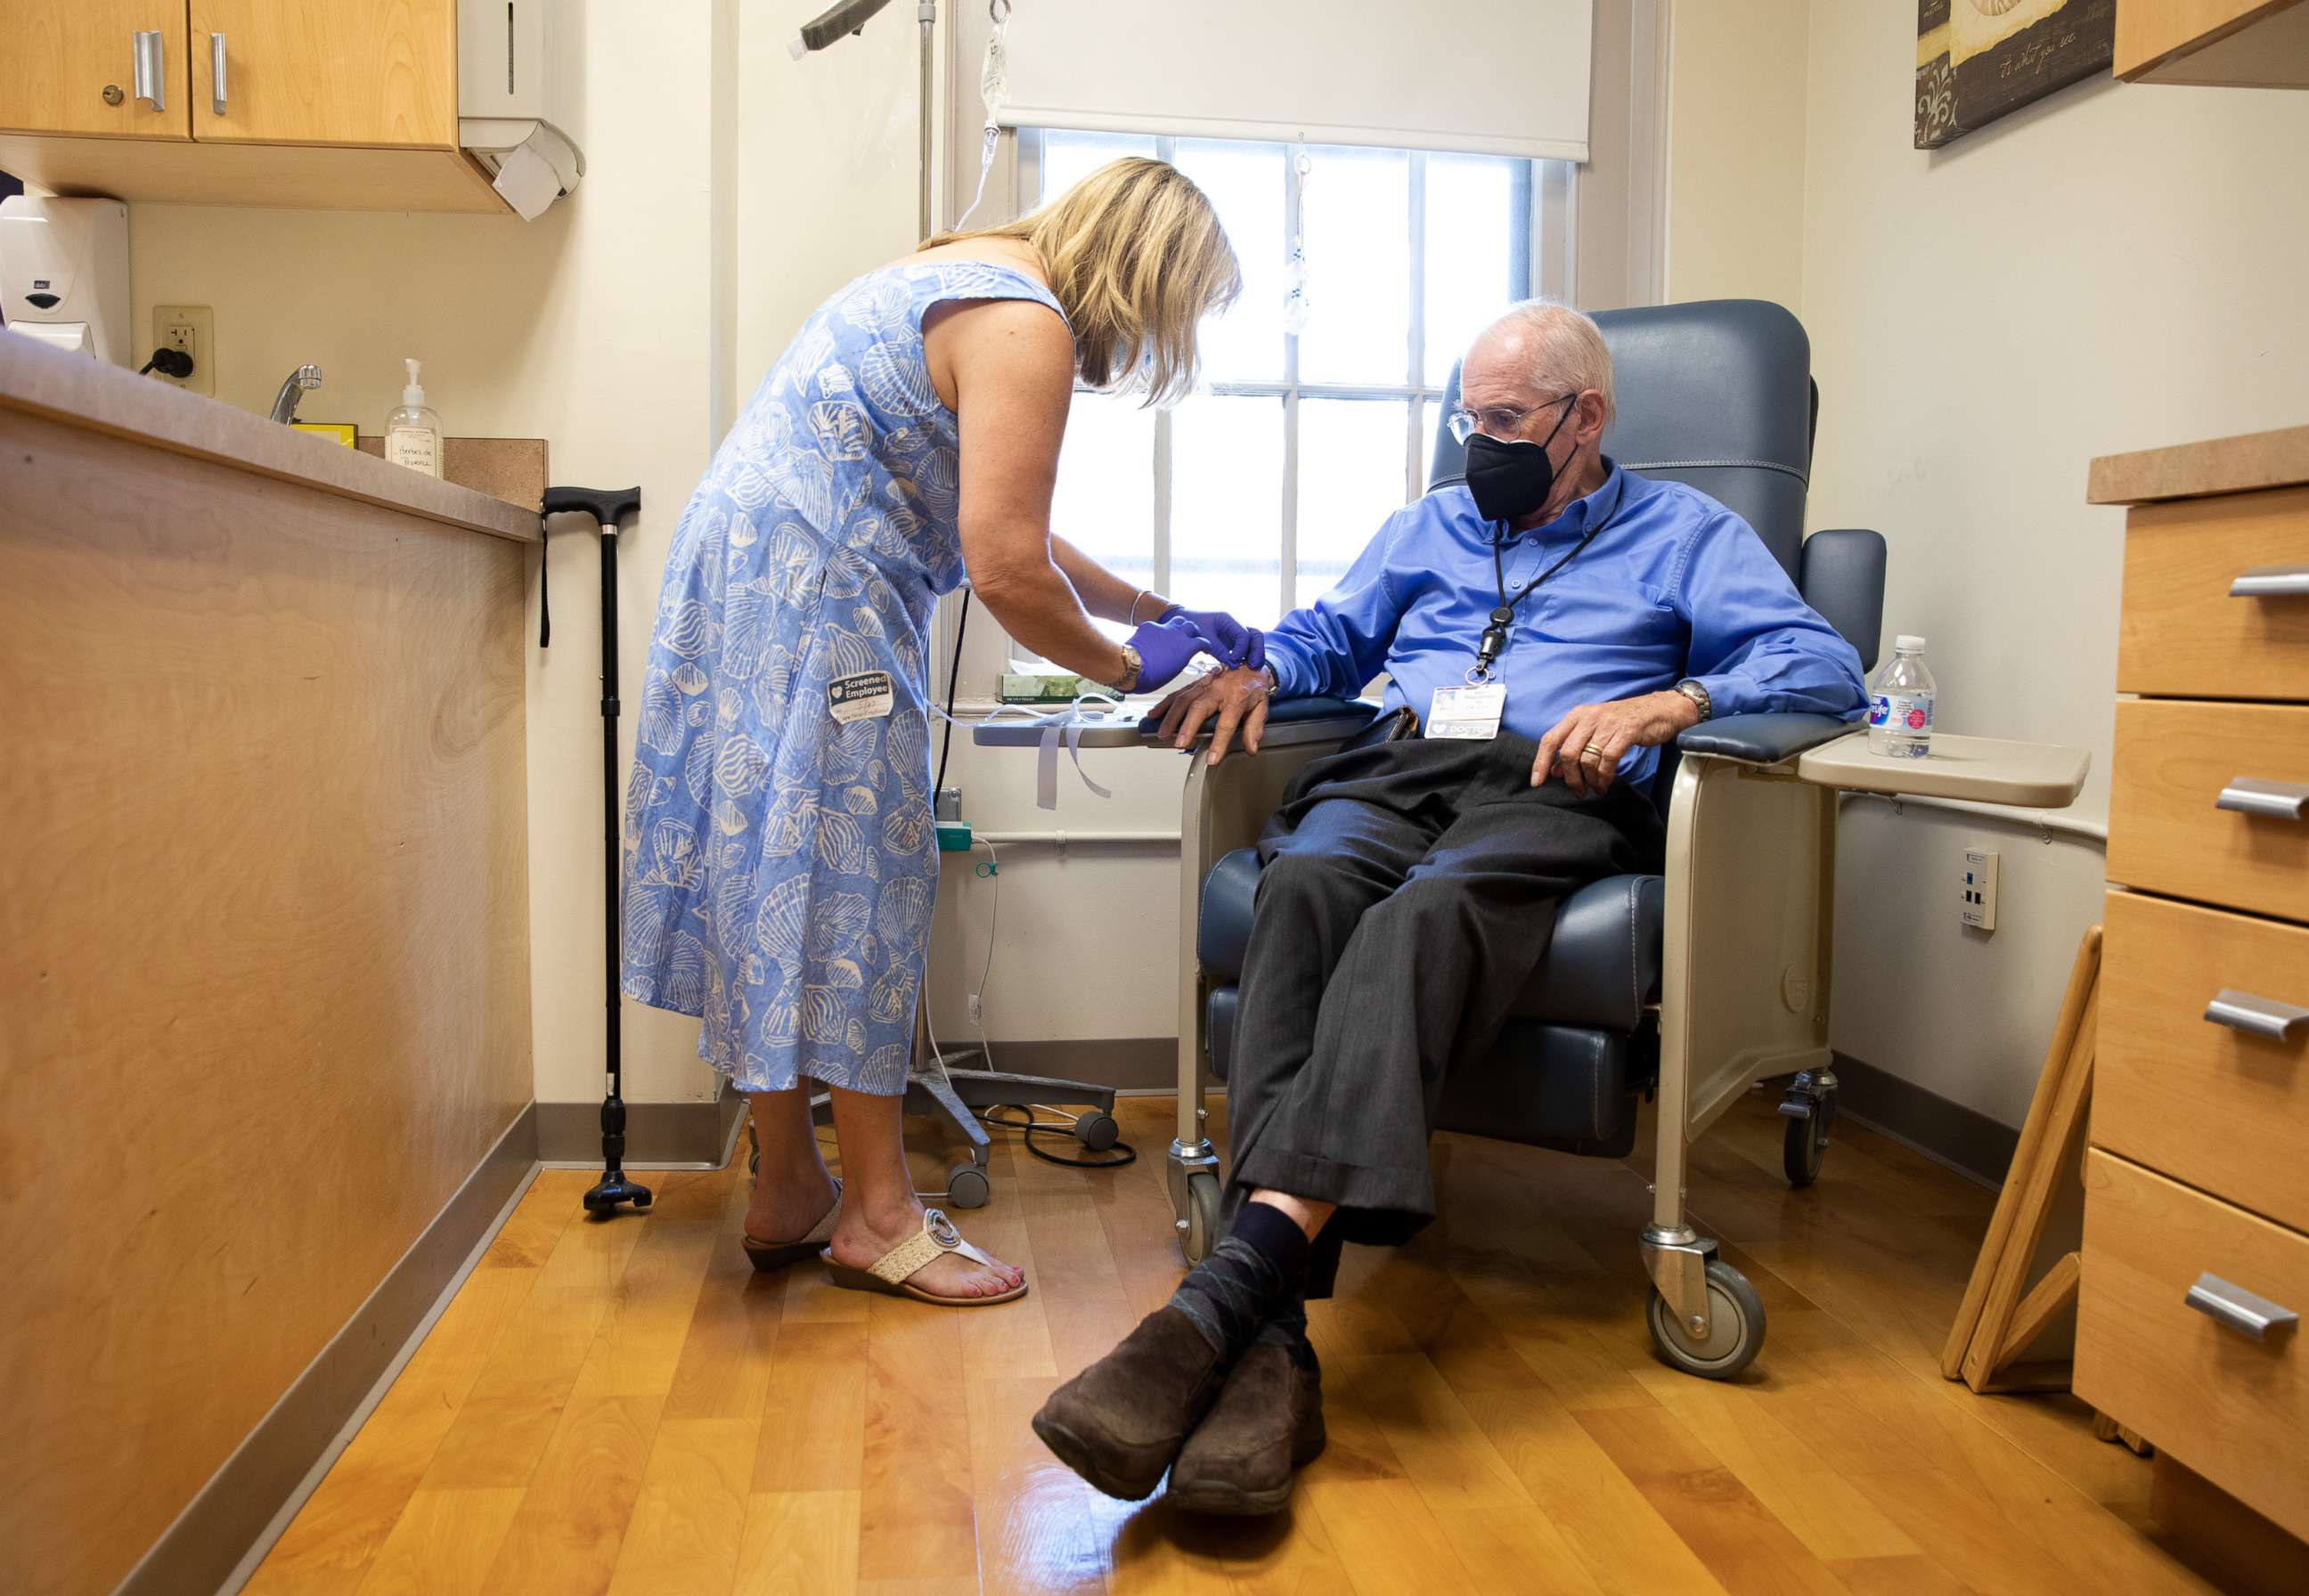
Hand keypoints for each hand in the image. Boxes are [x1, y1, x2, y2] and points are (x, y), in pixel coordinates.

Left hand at [1123, 613, 1222, 693]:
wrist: (1132, 667)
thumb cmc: (1151, 676)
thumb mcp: (1173, 672)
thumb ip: (1180, 660)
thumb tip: (1179, 658)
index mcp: (1187, 648)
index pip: (1203, 642)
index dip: (1206, 645)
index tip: (1205, 647)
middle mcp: (1179, 634)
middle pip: (1192, 627)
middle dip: (1194, 631)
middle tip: (1193, 636)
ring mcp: (1164, 628)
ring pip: (1178, 620)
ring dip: (1180, 625)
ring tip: (1178, 631)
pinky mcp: (1150, 626)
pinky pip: (1158, 625)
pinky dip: (1159, 631)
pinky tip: (1154, 638)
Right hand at [1151, 665, 1272, 765]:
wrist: (1250, 660)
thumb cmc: (1253, 686)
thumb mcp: (1262, 706)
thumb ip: (1255, 727)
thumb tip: (1250, 748)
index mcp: (1237, 696)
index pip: (1226, 723)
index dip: (1219, 743)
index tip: (1212, 758)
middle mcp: (1218, 689)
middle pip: (1199, 708)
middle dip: (1187, 726)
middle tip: (1179, 744)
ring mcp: (1204, 684)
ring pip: (1184, 699)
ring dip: (1171, 717)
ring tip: (1162, 734)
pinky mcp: (1195, 683)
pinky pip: (1178, 693)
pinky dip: (1165, 704)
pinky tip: (1155, 714)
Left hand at [1160, 605, 1263, 671]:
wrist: (1182, 621)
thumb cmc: (1191, 624)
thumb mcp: (1203, 637)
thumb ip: (1218, 649)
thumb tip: (1232, 663)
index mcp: (1228, 620)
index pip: (1244, 634)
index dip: (1241, 649)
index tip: (1233, 660)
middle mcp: (1234, 626)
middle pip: (1255, 635)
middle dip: (1257, 650)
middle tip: (1253, 665)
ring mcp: (1234, 634)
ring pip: (1253, 642)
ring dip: (1255, 654)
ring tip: (1252, 667)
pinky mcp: (1230, 642)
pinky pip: (1244, 649)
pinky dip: (1246, 657)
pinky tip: (1244, 667)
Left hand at [1531, 690, 1701, 796]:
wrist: (1659, 710)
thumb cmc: (1624, 722)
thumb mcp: (1594, 731)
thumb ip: (1574, 748)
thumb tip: (1554, 770)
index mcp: (1577, 716)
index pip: (1550, 739)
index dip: (1540, 762)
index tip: (1537, 783)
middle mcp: (1589, 717)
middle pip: (1568, 753)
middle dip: (1570, 778)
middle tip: (1577, 791)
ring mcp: (1607, 724)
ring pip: (1587, 759)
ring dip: (1589, 780)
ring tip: (1595, 788)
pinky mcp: (1626, 731)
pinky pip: (1608, 760)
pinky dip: (1604, 777)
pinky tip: (1606, 784)